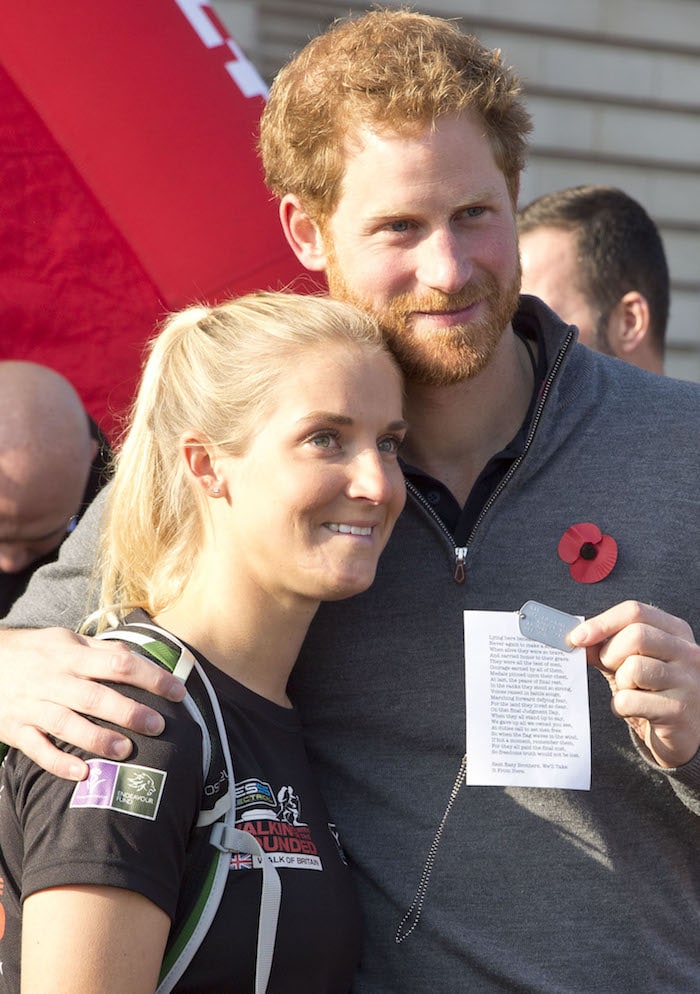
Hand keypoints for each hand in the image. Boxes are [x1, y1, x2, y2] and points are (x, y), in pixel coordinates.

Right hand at [0, 626, 185, 779]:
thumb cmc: (34, 652)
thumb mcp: (65, 639)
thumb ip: (101, 650)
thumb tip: (139, 657)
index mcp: (72, 655)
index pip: (118, 662)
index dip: (151, 677)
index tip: (178, 691)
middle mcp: (54, 679)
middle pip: (95, 696)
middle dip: (129, 711)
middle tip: (159, 725)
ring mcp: (33, 705)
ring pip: (67, 724)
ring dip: (98, 739)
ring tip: (126, 752)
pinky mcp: (16, 729)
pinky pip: (37, 749)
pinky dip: (59, 762)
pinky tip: (83, 773)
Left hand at [569, 601, 699, 767]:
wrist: (681, 734)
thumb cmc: (652, 693)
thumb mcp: (631, 664)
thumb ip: (607, 648)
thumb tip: (578, 638)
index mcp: (676, 632)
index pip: (635, 611)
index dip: (602, 622)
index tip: (576, 637)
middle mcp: (688, 652)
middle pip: (635, 635)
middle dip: (610, 654)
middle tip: (611, 670)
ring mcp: (688, 681)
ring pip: (633, 668)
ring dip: (620, 683)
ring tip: (631, 692)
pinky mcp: (678, 710)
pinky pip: (630, 700)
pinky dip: (620, 707)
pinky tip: (633, 712)